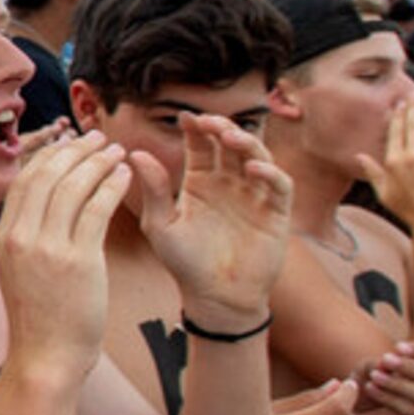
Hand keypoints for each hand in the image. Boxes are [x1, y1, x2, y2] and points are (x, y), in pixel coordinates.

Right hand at [0, 130, 130, 378]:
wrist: (46, 357)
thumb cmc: (39, 318)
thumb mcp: (18, 271)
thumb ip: (26, 239)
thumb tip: (41, 210)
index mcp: (5, 236)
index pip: (25, 181)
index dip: (50, 155)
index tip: (71, 143)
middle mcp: (22, 237)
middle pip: (48, 175)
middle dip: (76, 149)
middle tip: (99, 136)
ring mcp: (49, 248)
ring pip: (73, 186)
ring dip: (98, 161)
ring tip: (117, 150)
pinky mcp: (79, 261)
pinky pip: (97, 209)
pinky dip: (112, 186)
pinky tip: (125, 175)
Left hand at [128, 115, 291, 329]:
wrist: (215, 298)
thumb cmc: (184, 263)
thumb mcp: (161, 225)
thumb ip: (153, 190)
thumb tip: (134, 153)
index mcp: (200, 182)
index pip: (200, 146)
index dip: (196, 129)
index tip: (185, 116)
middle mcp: (228, 183)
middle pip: (229, 144)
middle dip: (221, 128)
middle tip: (208, 122)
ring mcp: (254, 196)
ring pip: (256, 156)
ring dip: (246, 143)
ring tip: (229, 137)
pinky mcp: (276, 212)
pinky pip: (279, 185)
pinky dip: (269, 172)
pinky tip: (252, 168)